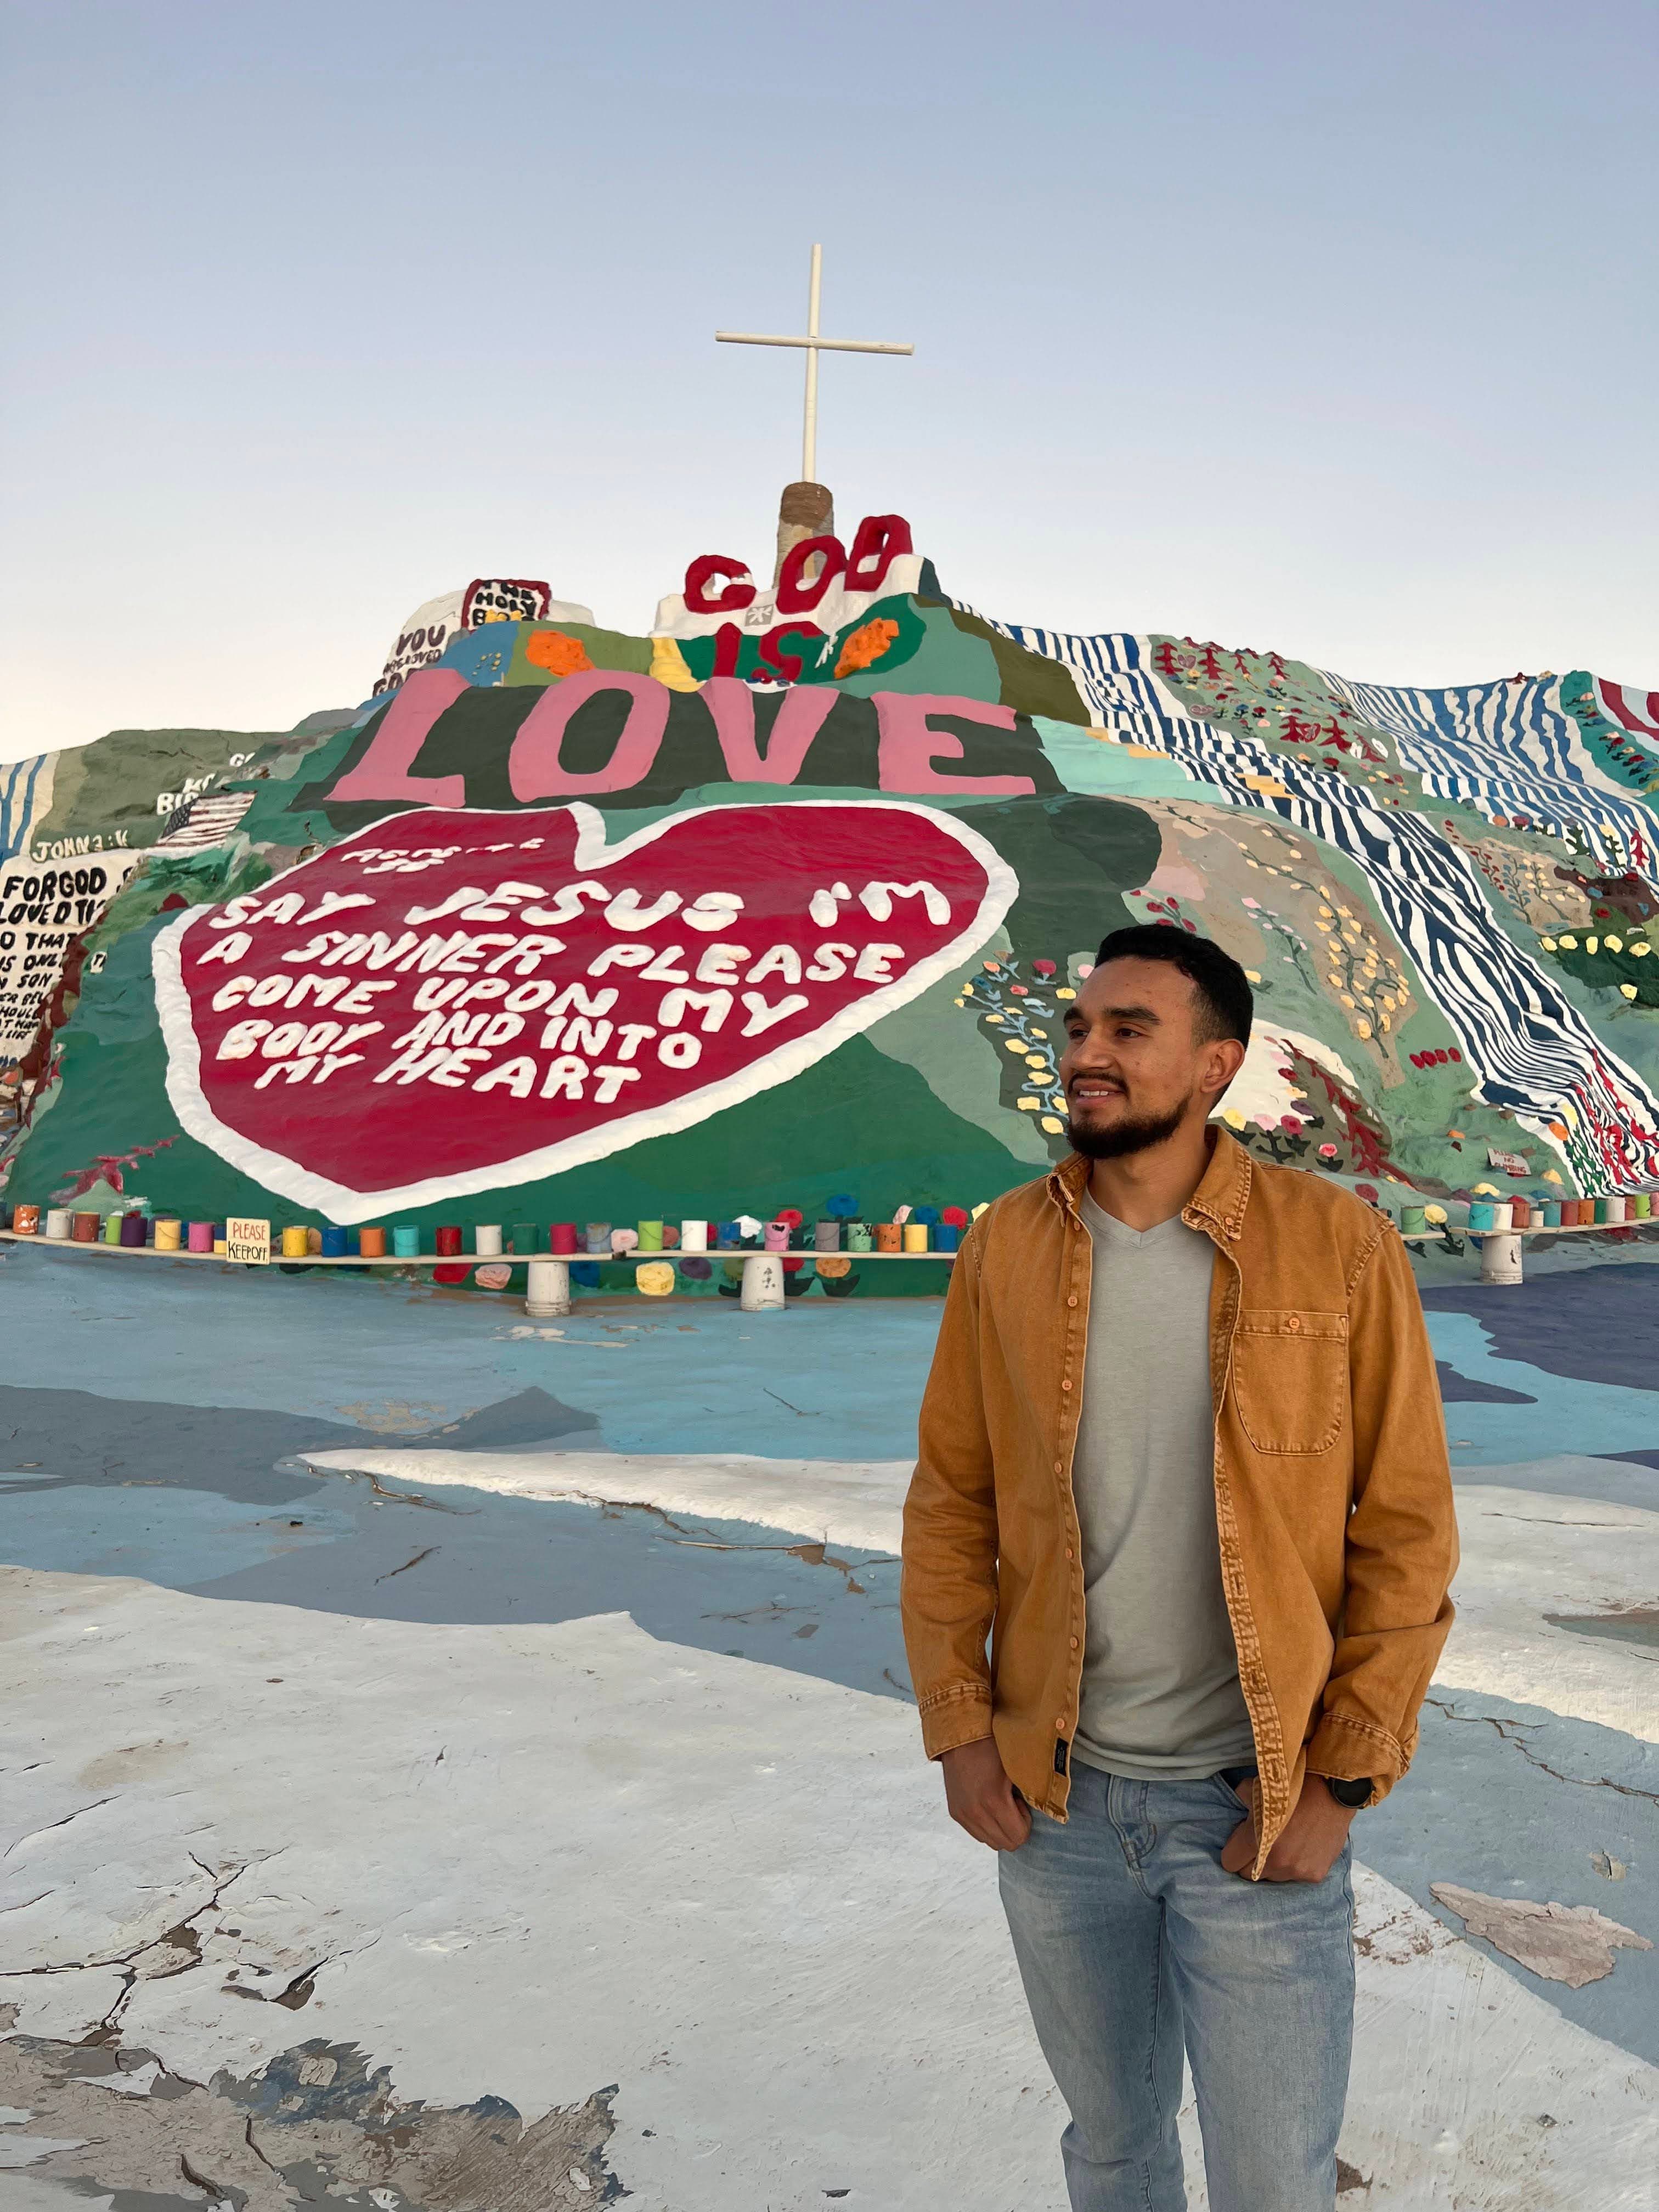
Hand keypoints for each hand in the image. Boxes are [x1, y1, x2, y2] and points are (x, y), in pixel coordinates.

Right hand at [940, 1737, 1032, 1851]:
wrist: (960, 1735)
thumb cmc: (993, 1746)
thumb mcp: (1016, 1767)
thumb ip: (1029, 1791)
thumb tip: (1042, 1808)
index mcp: (993, 1800)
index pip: (1018, 1837)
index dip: (1025, 1822)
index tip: (1021, 1802)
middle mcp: (975, 1812)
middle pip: (1005, 1844)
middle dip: (1014, 1827)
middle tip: (1012, 1803)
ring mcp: (962, 1814)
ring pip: (990, 1842)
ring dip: (1000, 1828)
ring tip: (999, 1803)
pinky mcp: (954, 1812)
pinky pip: (976, 1833)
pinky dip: (986, 1825)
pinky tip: (987, 1804)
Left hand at [1220, 1774, 1354, 1882]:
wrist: (1332, 1791)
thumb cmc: (1293, 1788)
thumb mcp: (1258, 1787)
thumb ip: (1241, 1800)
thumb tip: (1237, 1806)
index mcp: (1256, 1841)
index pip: (1230, 1863)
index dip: (1233, 1851)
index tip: (1240, 1843)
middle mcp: (1276, 1862)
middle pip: (1250, 1874)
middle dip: (1250, 1861)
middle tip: (1260, 1844)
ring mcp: (1297, 1871)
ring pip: (1273, 1877)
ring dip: (1274, 1865)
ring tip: (1284, 1844)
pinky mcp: (1315, 1875)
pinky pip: (1296, 1876)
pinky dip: (1295, 1865)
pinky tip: (1302, 1848)